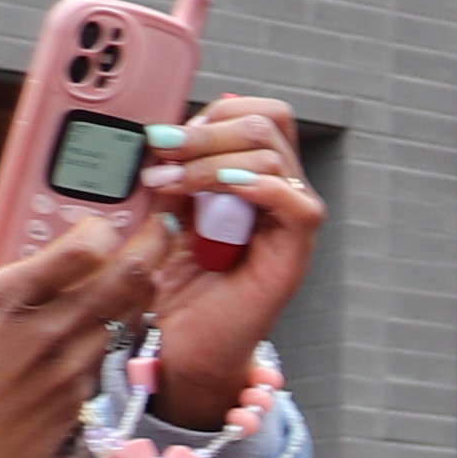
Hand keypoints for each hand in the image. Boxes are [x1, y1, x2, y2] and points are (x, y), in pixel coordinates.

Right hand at [0, 203, 192, 457]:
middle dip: (153, 246)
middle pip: (126, 280)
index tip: (103, 223)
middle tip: (164, 229)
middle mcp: (45, 334)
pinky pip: (105, 362)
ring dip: (137, 294)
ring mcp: (67, 373)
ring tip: (145, 272)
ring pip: (124, 322)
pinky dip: (111, 340)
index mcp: (0, 301)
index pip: (81, 251)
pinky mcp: (75, 406)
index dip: (103, 229)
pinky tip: (107, 330)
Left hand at [137, 97, 326, 430]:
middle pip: (266, 121)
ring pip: (270, 155)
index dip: (212, 112)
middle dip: (205, 130)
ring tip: (168, 183)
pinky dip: (255, 188)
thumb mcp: (165, 213)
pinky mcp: (295, 251)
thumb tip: (163, 134)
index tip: (165, 136)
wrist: (186, 345)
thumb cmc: (177, 285)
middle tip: (160, 151)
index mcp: (252, 175)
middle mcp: (279, 191)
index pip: (255, 113)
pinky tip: (219, 193)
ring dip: (210, 161)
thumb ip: (175, 174)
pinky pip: (295, 202)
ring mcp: (290, 219)